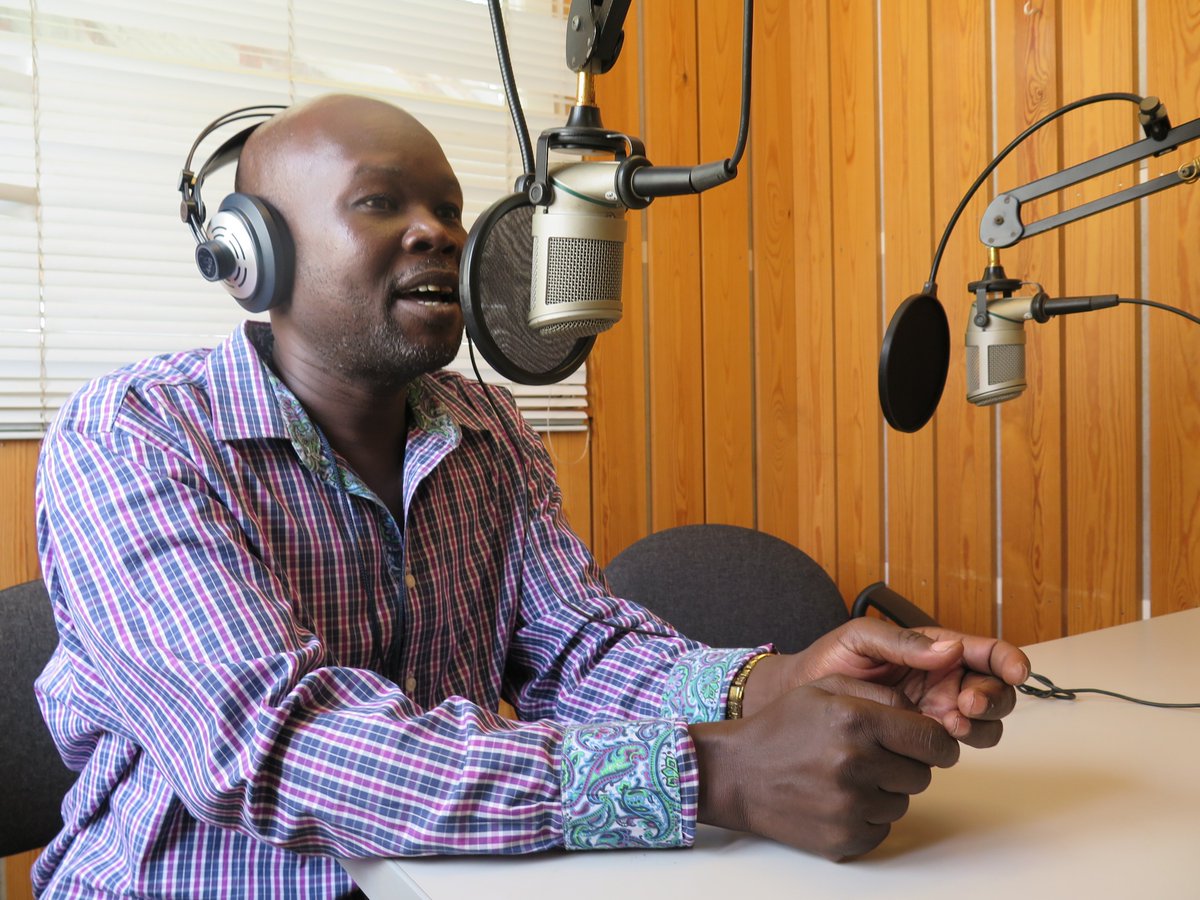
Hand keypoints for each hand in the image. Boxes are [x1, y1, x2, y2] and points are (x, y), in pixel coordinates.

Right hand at [691, 674, 958, 859]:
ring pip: (902, 802)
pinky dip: (868, 816)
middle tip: (873, 756)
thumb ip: (881, 693)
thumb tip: (927, 716)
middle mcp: (856, 763)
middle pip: (922, 774)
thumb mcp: (826, 688)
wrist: (737, 773)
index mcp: (855, 720)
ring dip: (884, 791)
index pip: (933, 740)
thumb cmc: (781, 728)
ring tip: (847, 776)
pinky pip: (882, 828)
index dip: (938, 742)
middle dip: (905, 764)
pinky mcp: (844, 837)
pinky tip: (839, 798)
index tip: (931, 744)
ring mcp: (850, 805)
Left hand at [743, 618, 1030, 746]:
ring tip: (954, 722)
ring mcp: (935, 712)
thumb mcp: (859, 638)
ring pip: (984, 721)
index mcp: (933, 649)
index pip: (984, 652)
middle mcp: (942, 680)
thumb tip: (949, 648)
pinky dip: (958, 742)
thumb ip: (902, 642)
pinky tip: (940, 737)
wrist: (796, 700)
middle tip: (967, 704)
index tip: (1015, 671)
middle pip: (994, 689)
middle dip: (993, 696)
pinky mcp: (921, 739)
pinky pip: (954, 744)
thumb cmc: (826, 661)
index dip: (1007, 659)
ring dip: (982, 723)